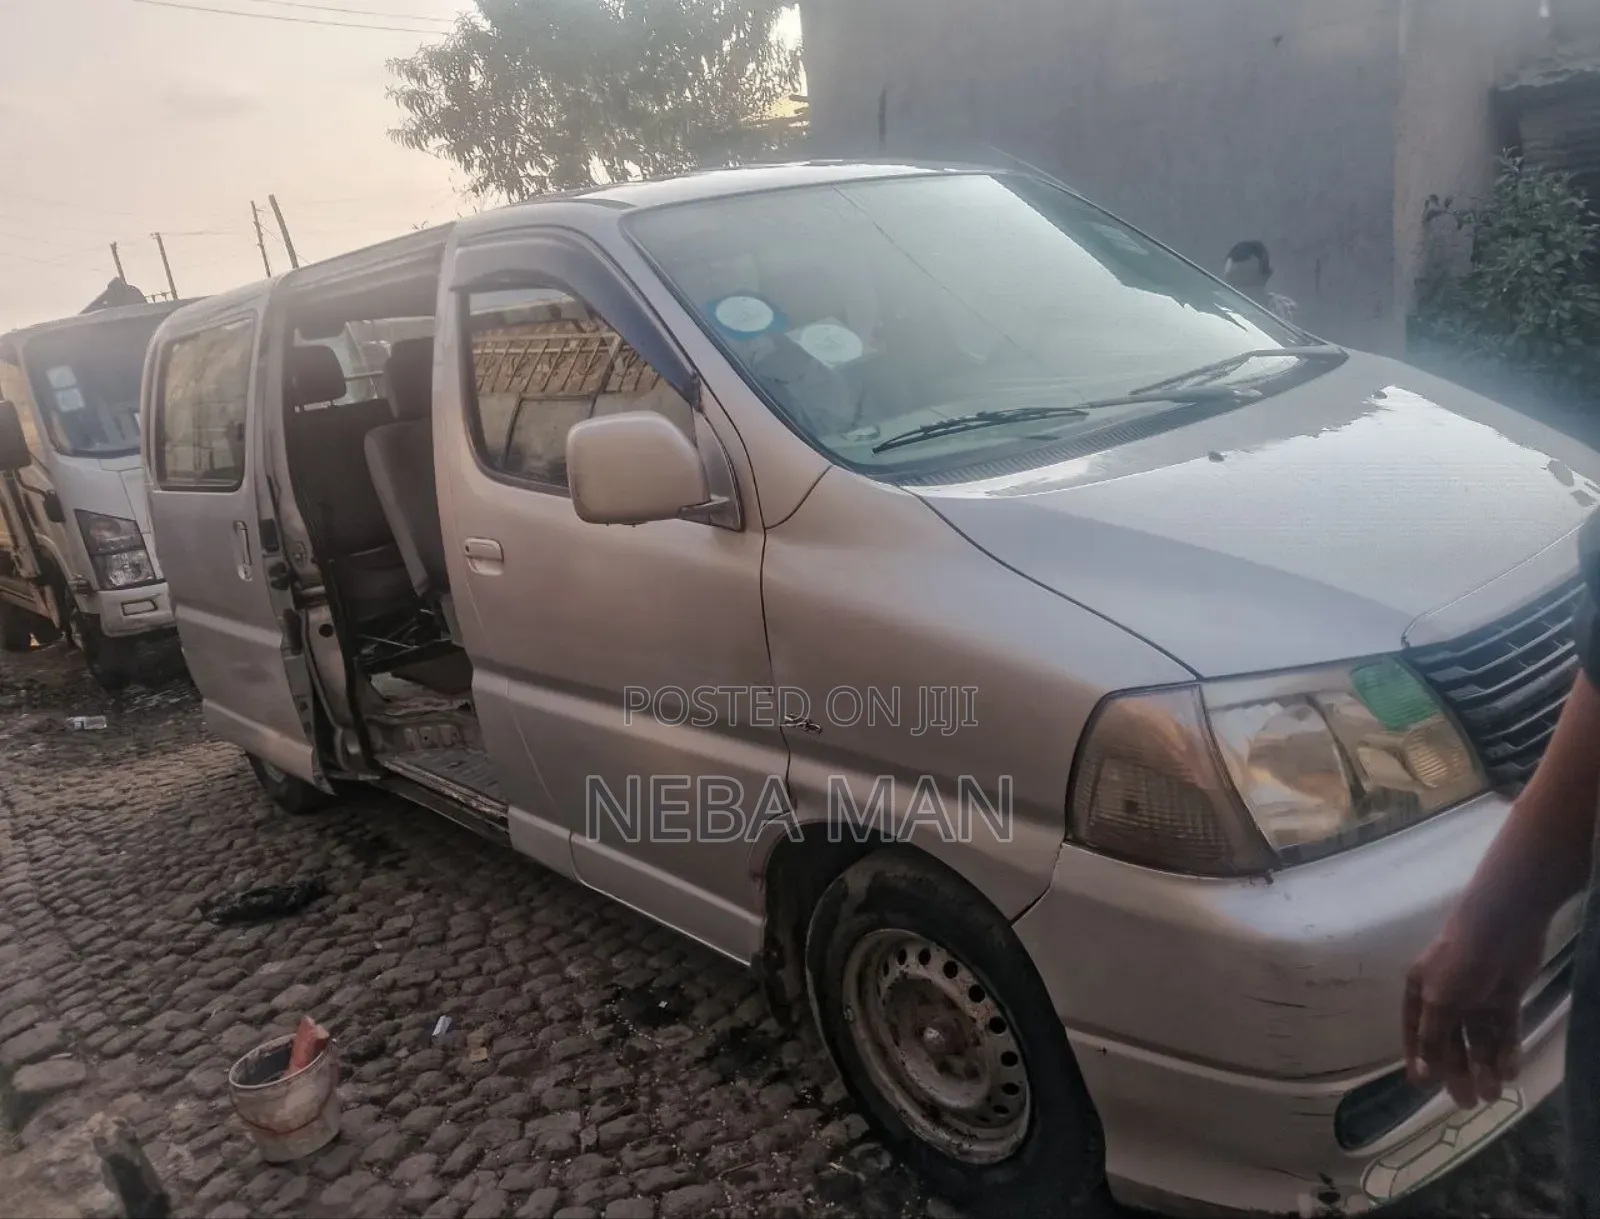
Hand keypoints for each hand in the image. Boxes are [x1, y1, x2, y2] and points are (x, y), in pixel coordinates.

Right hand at [1403, 906, 1546, 1106]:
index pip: (1416, 1032)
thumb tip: (1422, 1071)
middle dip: (1457, 1071)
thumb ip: (1432, 1037)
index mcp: (1421, 991)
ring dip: (1485, 1067)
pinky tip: (1510, 1071)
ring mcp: (1478, 997)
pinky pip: (1504, 1031)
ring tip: (1492, 1094)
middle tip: (1466, 1103)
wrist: (1501, 927)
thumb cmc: (1459, 960)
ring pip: (1480, 1040)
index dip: (1420, 1059)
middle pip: (1451, 1040)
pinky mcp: (1505, 997)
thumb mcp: (1438, 1000)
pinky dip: (1507, 1051)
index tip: (1423, 1087)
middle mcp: (1447, 996)